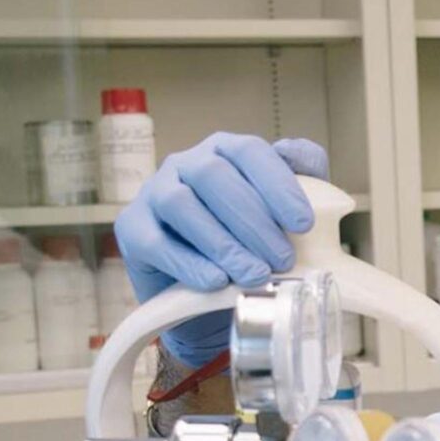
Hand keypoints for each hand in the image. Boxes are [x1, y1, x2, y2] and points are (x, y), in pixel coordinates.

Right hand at [113, 133, 328, 367]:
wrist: (205, 289)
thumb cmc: (249, 240)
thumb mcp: (282, 211)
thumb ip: (303, 178)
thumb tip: (307, 158)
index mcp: (225, 151)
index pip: (251, 153)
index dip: (278, 185)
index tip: (304, 223)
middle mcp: (186, 164)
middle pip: (215, 178)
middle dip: (254, 221)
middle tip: (283, 258)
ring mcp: (155, 193)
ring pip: (182, 206)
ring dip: (223, 243)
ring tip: (255, 274)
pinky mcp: (133, 229)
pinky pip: (156, 242)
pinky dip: (189, 263)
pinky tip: (216, 281)